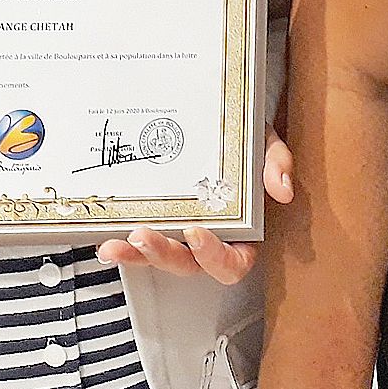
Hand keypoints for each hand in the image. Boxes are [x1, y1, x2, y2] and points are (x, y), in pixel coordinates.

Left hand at [97, 129, 294, 285]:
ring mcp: (179, 235)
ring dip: (136, 256)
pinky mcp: (156, 223)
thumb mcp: (265, 145)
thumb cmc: (245, 141)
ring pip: (158, 258)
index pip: (233, 263)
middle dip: (164, 255)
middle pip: (188, 265)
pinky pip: (139, 243)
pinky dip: (122, 245)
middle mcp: (209, 241)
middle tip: (144, 236)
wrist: (220, 123)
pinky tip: (105, 239)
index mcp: (241, 234)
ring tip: (115, 244)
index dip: (214, 257)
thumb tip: (282, 189)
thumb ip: (276, 163)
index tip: (196, 232)